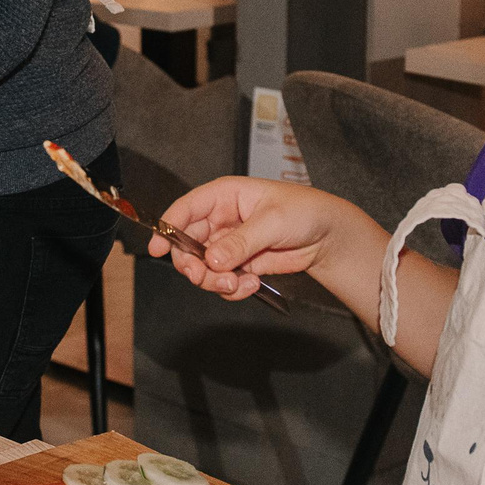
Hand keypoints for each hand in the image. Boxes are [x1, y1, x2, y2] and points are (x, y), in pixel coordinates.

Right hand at [149, 176, 343, 298]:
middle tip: (205, 277)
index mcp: (223, 196)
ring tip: (240, 283)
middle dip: (193, 265)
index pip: (185, 209)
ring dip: (214, 281)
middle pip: (187, 245)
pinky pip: (221, 281)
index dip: (167, 227)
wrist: (327, 236)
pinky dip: (232, 288)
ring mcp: (228, 245)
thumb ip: (241, 241)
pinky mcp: (239, 265)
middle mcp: (220, 220)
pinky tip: (252, 283)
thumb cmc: (304, 212)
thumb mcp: (273, 221)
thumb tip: (213, 260)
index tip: (157, 248)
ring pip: (202, 268)